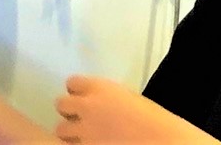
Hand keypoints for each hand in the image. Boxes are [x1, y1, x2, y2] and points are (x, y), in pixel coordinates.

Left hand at [54, 79, 208, 144]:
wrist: (160, 140)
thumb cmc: (152, 118)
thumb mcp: (128, 97)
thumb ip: (108, 97)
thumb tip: (98, 103)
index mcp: (100, 88)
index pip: (72, 82)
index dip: (78, 91)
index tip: (84, 98)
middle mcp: (87, 107)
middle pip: (61, 104)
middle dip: (69, 111)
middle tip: (80, 119)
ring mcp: (84, 131)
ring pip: (60, 130)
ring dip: (69, 132)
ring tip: (83, 136)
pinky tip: (87, 144)